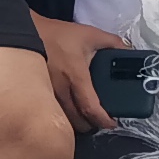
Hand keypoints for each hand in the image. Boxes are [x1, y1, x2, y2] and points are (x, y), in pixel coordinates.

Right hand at [33, 10, 127, 131]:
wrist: (27, 33)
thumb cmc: (60, 35)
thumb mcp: (90, 34)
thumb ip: (113, 43)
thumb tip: (131, 52)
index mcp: (76, 76)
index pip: (90, 107)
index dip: (103, 119)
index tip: (113, 123)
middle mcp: (61, 89)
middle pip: (77, 120)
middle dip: (91, 125)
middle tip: (100, 121)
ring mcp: (47, 93)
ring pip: (63, 119)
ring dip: (77, 122)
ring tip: (86, 118)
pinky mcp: (38, 93)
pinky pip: (54, 112)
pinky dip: (64, 116)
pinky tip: (70, 111)